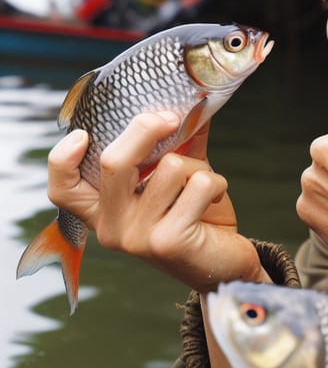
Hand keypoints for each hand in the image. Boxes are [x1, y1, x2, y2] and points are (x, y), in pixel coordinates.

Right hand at [47, 111, 264, 292]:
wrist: (225, 265)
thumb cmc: (198, 217)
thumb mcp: (180, 178)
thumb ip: (177, 144)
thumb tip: (190, 102)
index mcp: (104, 211)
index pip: (62, 189)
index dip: (62, 160)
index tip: (82, 134)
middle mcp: (112, 227)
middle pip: (114, 161)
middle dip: (146, 128)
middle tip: (172, 118)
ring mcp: (137, 238)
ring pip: (169, 167)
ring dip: (197, 166)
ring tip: (202, 186)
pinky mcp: (169, 242)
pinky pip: (198, 184)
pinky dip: (216, 182)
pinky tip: (214, 198)